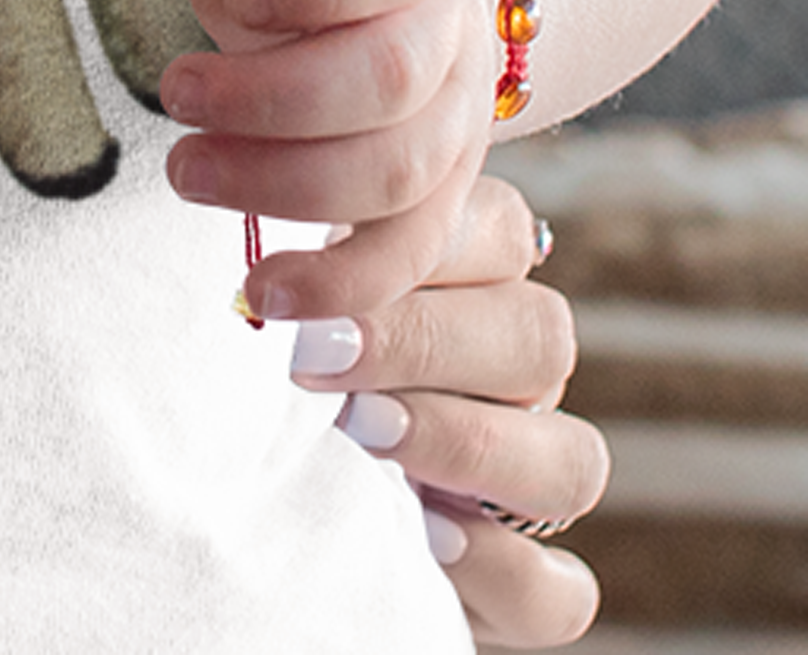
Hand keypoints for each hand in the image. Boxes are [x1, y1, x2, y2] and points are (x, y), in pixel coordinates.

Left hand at [159, 0, 494, 318]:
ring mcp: (460, 123)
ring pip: (396, 174)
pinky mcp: (441, 198)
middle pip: (389, 80)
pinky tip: (263, 293)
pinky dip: (339, 286)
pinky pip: (405, 256)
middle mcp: (457, 32)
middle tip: (176, 94)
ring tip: (186, 171)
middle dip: (271, 99)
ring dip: (282, 186)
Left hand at [288, 172, 607, 648]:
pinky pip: (561, 591)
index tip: (302, 270)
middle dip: (422, 340)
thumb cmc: (261, 374)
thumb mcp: (292, 308)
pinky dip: (502, 569)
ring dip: (465, 443)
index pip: (506, 233)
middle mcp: (517, 380)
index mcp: (474, 285)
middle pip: (541, 336)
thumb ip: (315, 274)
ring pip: (572, 459)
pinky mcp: (525, 590)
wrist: (252, 510)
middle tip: (315, 353)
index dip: (416, 243)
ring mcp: (530, 488)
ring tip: (362, 433)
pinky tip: (425, 541)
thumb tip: (280, 260)